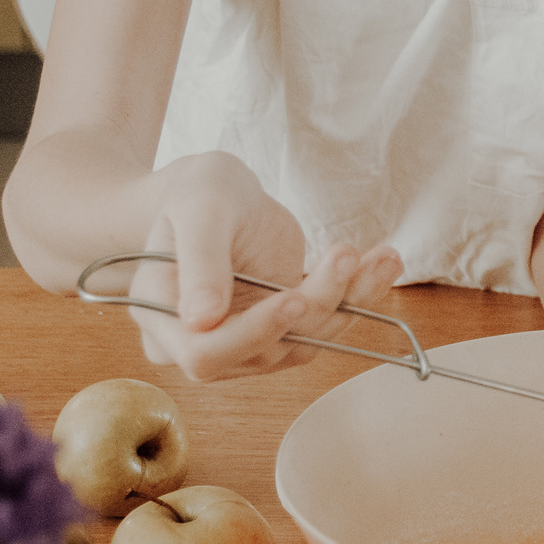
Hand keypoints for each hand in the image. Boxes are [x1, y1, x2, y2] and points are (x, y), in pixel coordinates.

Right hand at [122, 152, 402, 379]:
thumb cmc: (196, 192)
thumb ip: (199, 258)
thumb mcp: (198, 208)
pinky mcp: (282, 330)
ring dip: (348, 301)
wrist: (219, 195)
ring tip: (382, 256)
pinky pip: (322, 325)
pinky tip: (381, 263)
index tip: (294, 297)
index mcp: (161, 315)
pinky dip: (357, 297)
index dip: (252, 333)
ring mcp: (245, 341)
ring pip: (303, 341)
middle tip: (346, 254)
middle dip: (314, 308)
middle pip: (263, 351)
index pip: (205, 351)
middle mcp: (201, 341)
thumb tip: (201, 321)